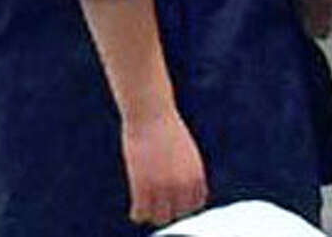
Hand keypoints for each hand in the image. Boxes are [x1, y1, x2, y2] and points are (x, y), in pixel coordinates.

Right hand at [121, 107, 207, 227]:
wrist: (152, 113)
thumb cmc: (166, 130)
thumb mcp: (185, 152)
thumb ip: (187, 174)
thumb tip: (183, 197)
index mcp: (196, 174)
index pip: (195, 205)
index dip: (183, 204)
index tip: (172, 200)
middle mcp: (183, 184)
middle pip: (177, 215)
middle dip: (167, 210)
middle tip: (155, 202)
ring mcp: (163, 187)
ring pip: (159, 219)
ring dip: (152, 214)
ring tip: (145, 205)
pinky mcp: (143, 186)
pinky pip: (140, 214)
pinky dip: (137, 214)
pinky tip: (135, 207)